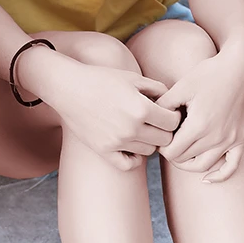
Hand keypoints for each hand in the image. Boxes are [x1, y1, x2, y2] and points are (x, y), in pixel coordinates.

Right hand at [20, 50, 180, 170]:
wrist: (70, 89)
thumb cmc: (102, 79)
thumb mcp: (133, 77)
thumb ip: (156, 88)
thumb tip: (172, 102)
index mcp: (141, 108)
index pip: (173, 122)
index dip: (174, 117)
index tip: (168, 113)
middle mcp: (131, 128)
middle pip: (164, 139)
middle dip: (164, 130)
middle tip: (157, 123)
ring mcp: (118, 142)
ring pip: (149, 151)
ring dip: (149, 142)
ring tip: (142, 131)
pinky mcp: (105, 151)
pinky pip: (129, 165)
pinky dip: (135, 159)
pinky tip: (133, 148)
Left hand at [158, 41, 243, 182]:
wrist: (239, 66)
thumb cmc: (208, 73)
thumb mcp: (181, 86)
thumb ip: (163, 106)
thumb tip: (150, 124)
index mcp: (198, 125)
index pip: (171, 152)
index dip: (162, 147)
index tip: (162, 135)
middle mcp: (215, 137)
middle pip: (184, 160)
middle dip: (173, 152)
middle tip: (170, 140)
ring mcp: (229, 139)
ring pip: (202, 167)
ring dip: (188, 164)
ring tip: (181, 153)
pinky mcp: (241, 138)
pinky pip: (231, 167)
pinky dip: (219, 175)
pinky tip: (207, 179)